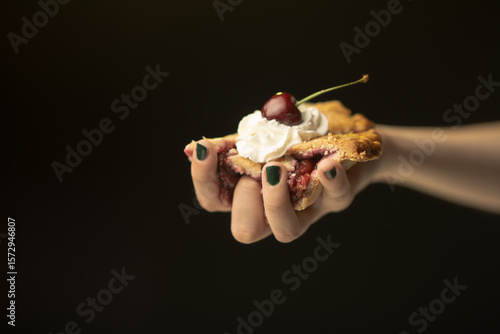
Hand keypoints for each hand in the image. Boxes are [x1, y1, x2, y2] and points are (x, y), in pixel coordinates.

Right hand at [190, 138, 382, 243]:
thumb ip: (246, 138)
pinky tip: (327, 162)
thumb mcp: (269, 132)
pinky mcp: (337, 198)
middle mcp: (274, 207)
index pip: (214, 200)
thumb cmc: (300, 134)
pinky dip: (330, 180)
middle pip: (245, 230)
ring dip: (275, 201)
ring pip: (286, 232)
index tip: (204, 150)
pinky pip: (335, 198)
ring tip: (278, 168)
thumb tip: (208, 144)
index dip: (203, 181)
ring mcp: (306, 208)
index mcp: (249, 189)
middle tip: (260, 169)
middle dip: (244, 200)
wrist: (349, 135)